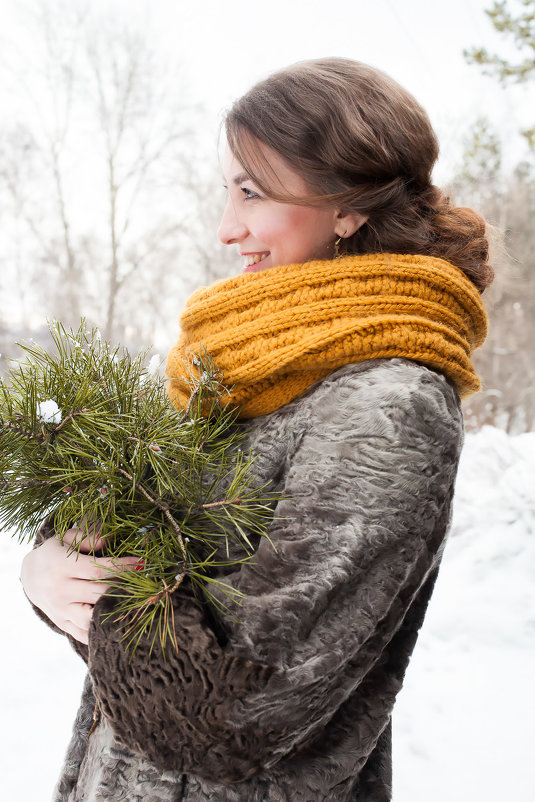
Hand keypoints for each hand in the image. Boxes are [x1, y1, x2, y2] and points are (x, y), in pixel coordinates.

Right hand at [20, 526, 137, 644]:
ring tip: (133, 604)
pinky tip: (117, 627)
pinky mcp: (61, 623)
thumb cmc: (55, 552)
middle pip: (99, 594)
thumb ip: (87, 538)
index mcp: (62, 567)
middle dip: (124, 588)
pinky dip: (99, 634)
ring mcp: (60, 610)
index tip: (143, 563)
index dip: (122, 568)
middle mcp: (60, 591)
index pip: (98, 571)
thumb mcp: (66, 538)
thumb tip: (109, 540)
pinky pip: (82, 634)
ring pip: (91, 619)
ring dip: (113, 612)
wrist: (29, 574)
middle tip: (143, 582)